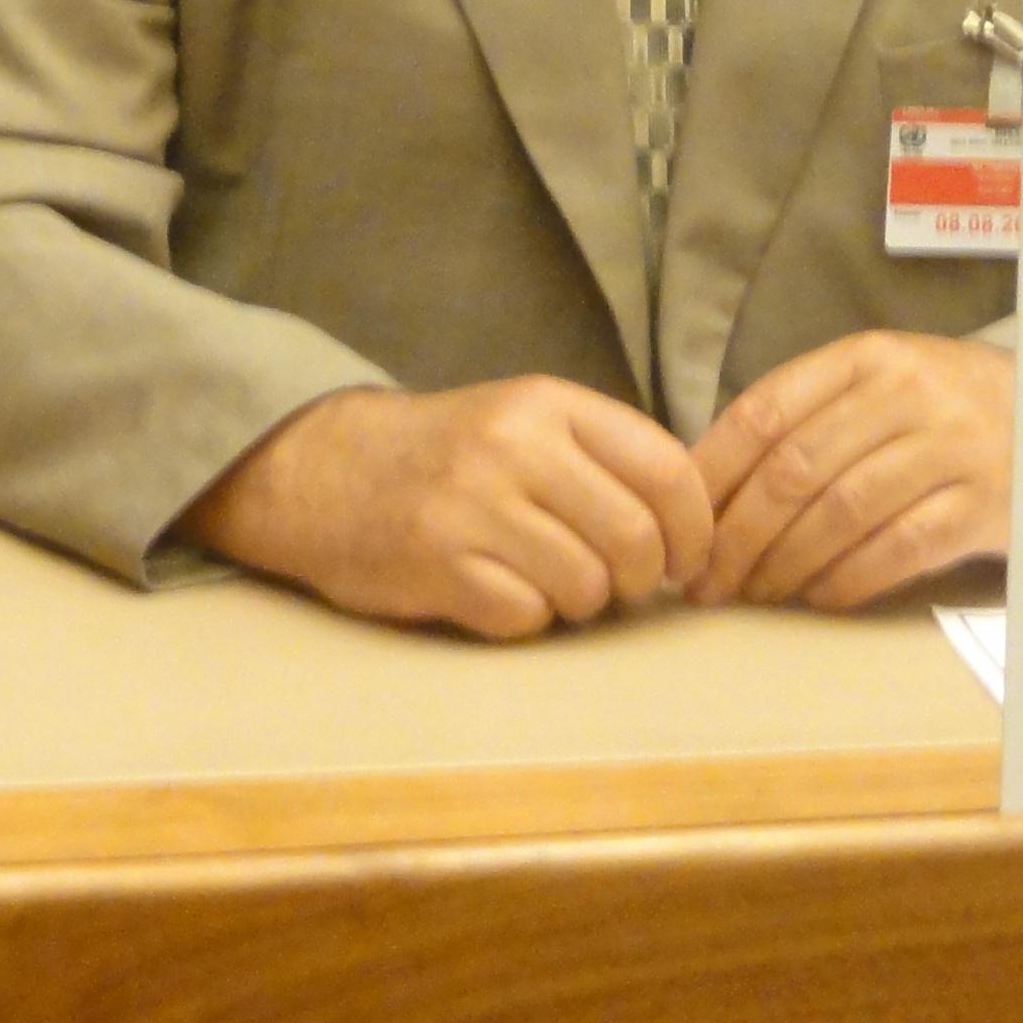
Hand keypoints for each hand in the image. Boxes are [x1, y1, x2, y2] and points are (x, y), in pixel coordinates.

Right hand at [186, 377, 713, 638]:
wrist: (328, 469)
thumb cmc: (451, 453)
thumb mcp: (527, 420)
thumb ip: (604, 454)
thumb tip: (694, 521)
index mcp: (550, 404)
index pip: (666, 468)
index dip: (694, 527)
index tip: (688, 557)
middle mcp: (516, 447)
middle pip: (634, 535)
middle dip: (642, 577)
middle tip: (623, 584)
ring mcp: (473, 506)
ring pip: (585, 585)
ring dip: (582, 600)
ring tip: (554, 584)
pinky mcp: (438, 565)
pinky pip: (525, 616)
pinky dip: (527, 618)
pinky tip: (502, 594)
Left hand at [689, 331, 1014, 611]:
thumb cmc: (947, 409)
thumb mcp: (881, 385)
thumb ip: (810, 419)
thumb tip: (710, 491)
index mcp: (868, 357)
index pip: (766, 411)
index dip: (711, 474)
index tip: (680, 524)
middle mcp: (909, 392)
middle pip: (795, 471)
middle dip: (736, 536)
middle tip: (707, 583)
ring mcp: (952, 447)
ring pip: (841, 514)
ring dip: (784, 565)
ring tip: (756, 595)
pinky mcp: (985, 504)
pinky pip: (899, 550)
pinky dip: (848, 580)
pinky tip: (820, 598)